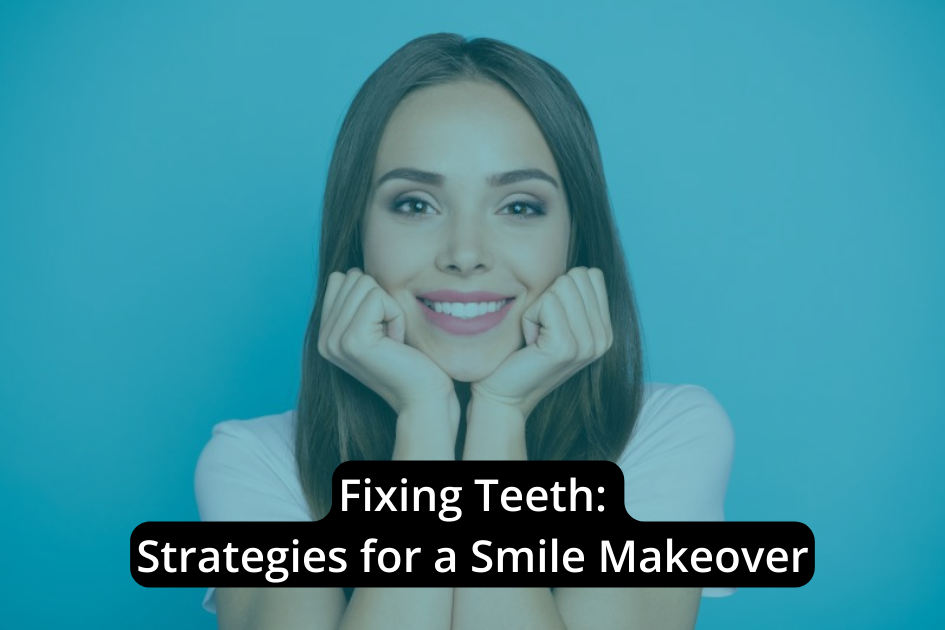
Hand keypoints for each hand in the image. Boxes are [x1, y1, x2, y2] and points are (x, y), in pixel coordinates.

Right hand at [318, 269, 454, 414]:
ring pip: (365, 284)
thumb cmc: (410, 360)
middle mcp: (324, 338)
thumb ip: (359, 302)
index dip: (372, 294)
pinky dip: (396, 316)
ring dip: (390, 308)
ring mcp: (335, 340)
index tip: (382, 327)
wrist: (423, 397)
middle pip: (353, 277)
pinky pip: (378, 298)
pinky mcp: (353, 340)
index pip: (341, 279)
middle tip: (390, 335)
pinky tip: (397, 343)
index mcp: (326, 334)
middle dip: (382, 300)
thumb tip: (354, 270)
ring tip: (393, 340)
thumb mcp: (378, 326)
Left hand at [470, 267, 612, 418]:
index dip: (561, 289)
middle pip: (576, 276)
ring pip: (561, 286)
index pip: (591, 274)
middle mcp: (603, 338)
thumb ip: (572, 297)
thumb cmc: (522, 354)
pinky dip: (529, 317)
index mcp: (605, 330)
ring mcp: (588, 343)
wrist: (505, 394)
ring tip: (535, 336)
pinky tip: (529, 342)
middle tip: (541, 329)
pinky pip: (545, 303)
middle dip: (549, 296)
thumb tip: (577, 267)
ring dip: (537, 308)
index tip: (551, 320)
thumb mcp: (555, 321)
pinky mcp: (566, 346)